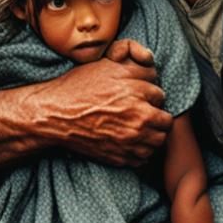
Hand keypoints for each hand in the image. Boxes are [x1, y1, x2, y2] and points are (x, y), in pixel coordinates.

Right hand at [59, 40, 170, 165]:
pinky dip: (140, 152)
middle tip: (142, 114)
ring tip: (138, 129)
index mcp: (137, 93)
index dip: (149, 96)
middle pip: (166, 121)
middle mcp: (139, 117)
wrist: (56, 116)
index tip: (139, 98)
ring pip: (159, 141)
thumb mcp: (106, 66)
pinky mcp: (123, 157)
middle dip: (157, 116)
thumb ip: (134, 65)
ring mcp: (132, 140)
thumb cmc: (78, 88)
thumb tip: (151, 65)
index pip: (160, 95)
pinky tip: (128, 142)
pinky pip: (145, 158)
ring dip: (152, 135)